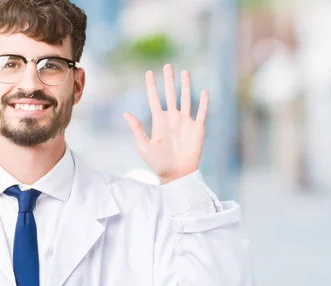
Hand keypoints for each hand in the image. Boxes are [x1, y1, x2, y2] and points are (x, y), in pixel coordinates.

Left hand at [124, 64, 208, 183]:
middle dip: (169, 80)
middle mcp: (173, 119)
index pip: (154, 99)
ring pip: (186, 99)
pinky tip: (204, 91)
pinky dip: (203, 102)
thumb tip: (126, 113)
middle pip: (170, 94)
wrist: (176, 175)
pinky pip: (201, 112)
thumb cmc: (158, 164)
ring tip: (185, 72)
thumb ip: (137, 129)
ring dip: (186, 86)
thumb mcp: (144, 147)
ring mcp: (185, 122)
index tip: (148, 73)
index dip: (151, 86)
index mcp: (159, 121)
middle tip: (167, 66)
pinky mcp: (197, 129)